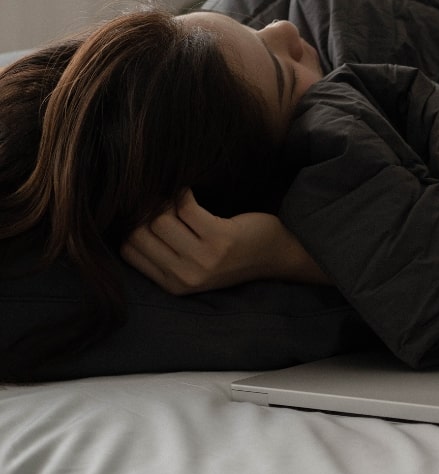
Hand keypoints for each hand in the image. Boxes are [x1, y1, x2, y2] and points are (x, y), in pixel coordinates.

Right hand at [120, 189, 330, 294]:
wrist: (276, 254)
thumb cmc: (232, 252)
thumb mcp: (193, 263)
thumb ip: (164, 251)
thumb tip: (127, 216)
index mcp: (173, 285)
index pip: (127, 251)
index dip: (130, 225)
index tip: (142, 209)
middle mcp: (185, 277)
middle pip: (139, 233)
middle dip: (145, 209)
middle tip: (159, 195)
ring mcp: (203, 260)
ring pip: (159, 219)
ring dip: (165, 199)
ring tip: (176, 193)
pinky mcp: (219, 239)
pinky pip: (185, 207)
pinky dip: (183, 192)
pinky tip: (189, 188)